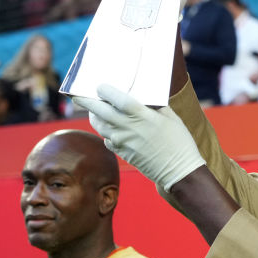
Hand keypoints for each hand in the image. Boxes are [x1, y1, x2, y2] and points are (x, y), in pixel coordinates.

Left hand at [75, 83, 204, 190]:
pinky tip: (109, 128)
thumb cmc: (179, 141)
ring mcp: (122, 142)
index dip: (104, 91)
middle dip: (86, 102)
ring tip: (93, 110)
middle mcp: (127, 127)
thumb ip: (154, 105)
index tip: (100, 86)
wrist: (178, 171)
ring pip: (99, 126)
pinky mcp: (122, 153)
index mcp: (141, 115)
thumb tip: (143, 97)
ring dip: (94, 116)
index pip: (115, 98)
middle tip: (78, 96)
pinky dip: (105, 132)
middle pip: (100, 111)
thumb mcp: (171, 117)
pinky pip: (106, 139)